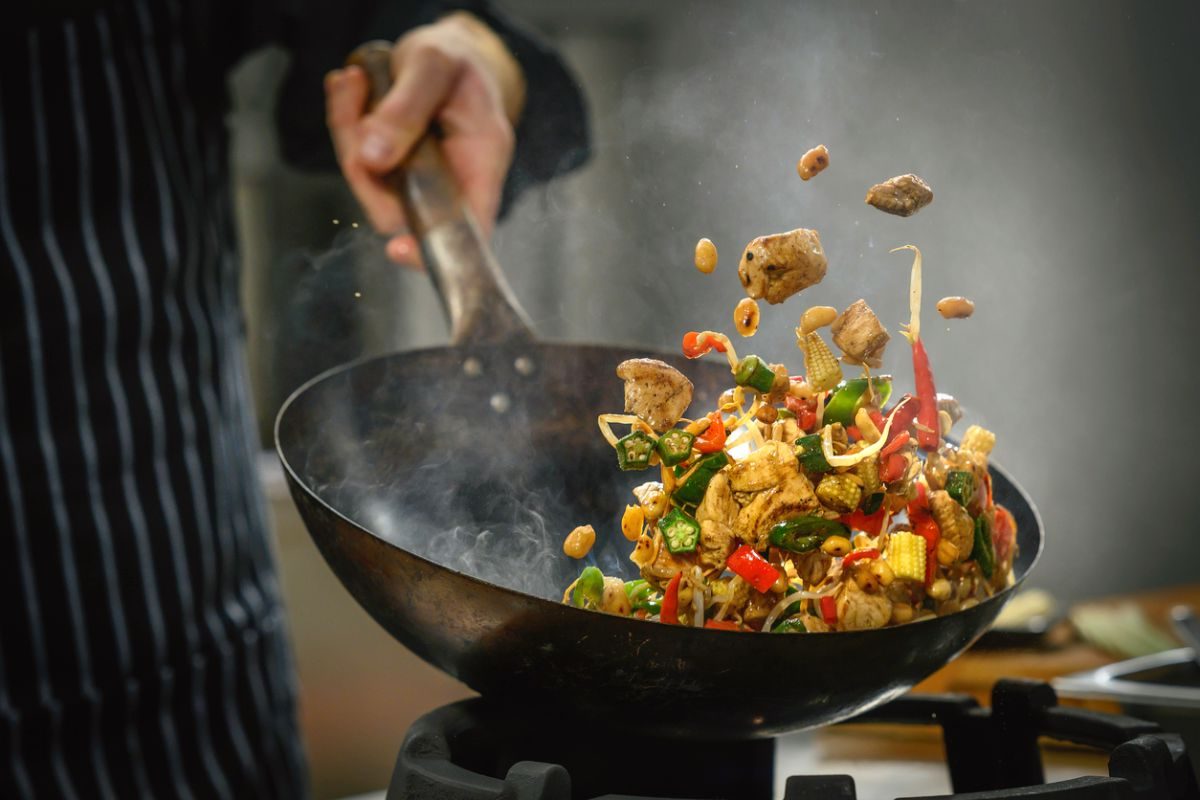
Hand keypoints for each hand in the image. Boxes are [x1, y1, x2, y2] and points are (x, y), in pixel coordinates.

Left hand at [325, 12, 524, 264]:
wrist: (449, 51)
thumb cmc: (455, 59)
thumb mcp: (435, 66)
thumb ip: (407, 109)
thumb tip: (374, 159)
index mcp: (483, 160)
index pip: (469, 225)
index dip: (436, 246)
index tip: (400, 250)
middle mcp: (453, 180)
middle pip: (402, 208)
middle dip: (363, 165)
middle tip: (354, 100)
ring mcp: (420, 179)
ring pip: (372, 186)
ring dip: (348, 134)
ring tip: (351, 82)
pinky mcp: (394, 169)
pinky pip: (360, 163)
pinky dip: (345, 124)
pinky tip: (350, 86)